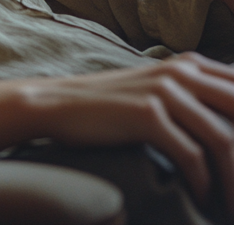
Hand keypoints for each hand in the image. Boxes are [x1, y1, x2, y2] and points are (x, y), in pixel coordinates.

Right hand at [25, 52, 233, 212]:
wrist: (57, 104)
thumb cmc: (110, 106)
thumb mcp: (157, 91)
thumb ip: (195, 97)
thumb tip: (229, 127)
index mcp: (190, 65)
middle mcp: (182, 72)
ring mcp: (164, 91)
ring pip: (224, 142)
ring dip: (233, 183)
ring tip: (231, 209)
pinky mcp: (147, 114)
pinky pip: (193, 157)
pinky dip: (204, 185)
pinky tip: (203, 199)